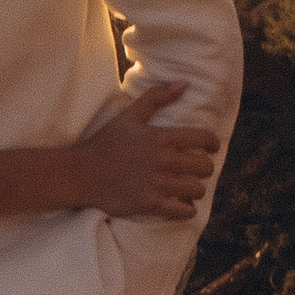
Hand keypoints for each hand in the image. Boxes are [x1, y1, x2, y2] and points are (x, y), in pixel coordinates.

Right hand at [80, 79, 217, 221]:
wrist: (82, 173)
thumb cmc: (106, 142)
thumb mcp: (129, 116)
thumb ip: (157, 97)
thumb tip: (184, 84)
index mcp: (162, 138)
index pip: (204, 139)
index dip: (212, 144)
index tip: (210, 148)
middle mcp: (164, 161)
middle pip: (205, 167)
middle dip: (203, 168)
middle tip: (195, 169)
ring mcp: (158, 184)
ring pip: (197, 190)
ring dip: (195, 188)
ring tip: (187, 186)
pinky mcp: (151, 204)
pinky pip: (184, 211)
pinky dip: (187, 209)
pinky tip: (180, 203)